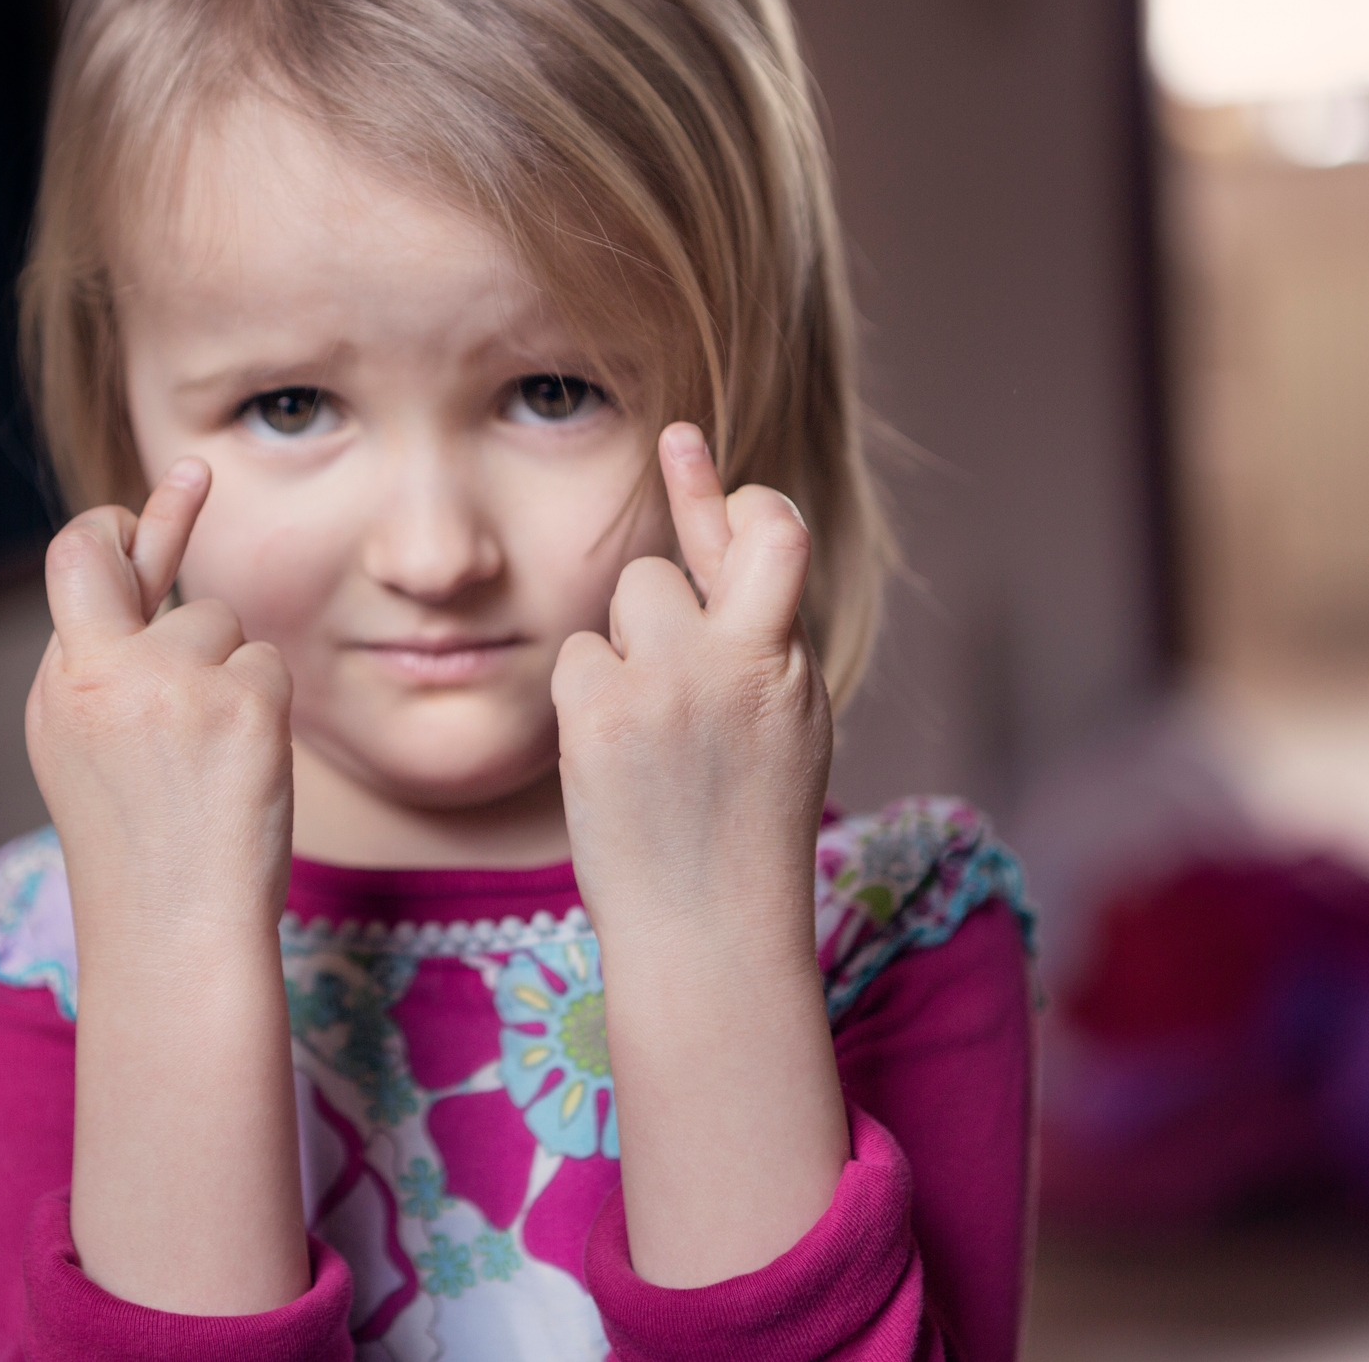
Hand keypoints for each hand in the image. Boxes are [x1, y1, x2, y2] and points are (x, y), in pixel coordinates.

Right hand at [34, 461, 310, 1312]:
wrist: (174, 933)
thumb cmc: (144, 852)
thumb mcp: (95, 747)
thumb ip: (110, 664)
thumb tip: (145, 571)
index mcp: (60, 688)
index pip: (73, 566)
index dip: (112, 529)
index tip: (141, 502)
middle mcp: (102, 670)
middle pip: (119, 552)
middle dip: (160, 516)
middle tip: (194, 480)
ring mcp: (172, 680)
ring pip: (221, 621)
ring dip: (229, 673)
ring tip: (210, 761)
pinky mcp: (242, 699)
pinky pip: (268, 665)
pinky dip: (267, 711)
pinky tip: (244, 770)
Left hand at [551, 422, 832, 953]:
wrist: (709, 928)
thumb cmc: (749, 821)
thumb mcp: (789, 713)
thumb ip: (763, 619)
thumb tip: (731, 510)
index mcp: (790, 657)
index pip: (769, 530)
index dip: (719, 492)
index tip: (678, 441)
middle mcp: (734, 656)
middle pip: (666, 565)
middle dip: (662, 603)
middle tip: (676, 685)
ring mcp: (666, 682)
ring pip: (621, 603)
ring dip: (627, 654)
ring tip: (655, 737)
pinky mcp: (603, 714)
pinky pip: (578, 657)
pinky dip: (588, 701)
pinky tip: (618, 760)